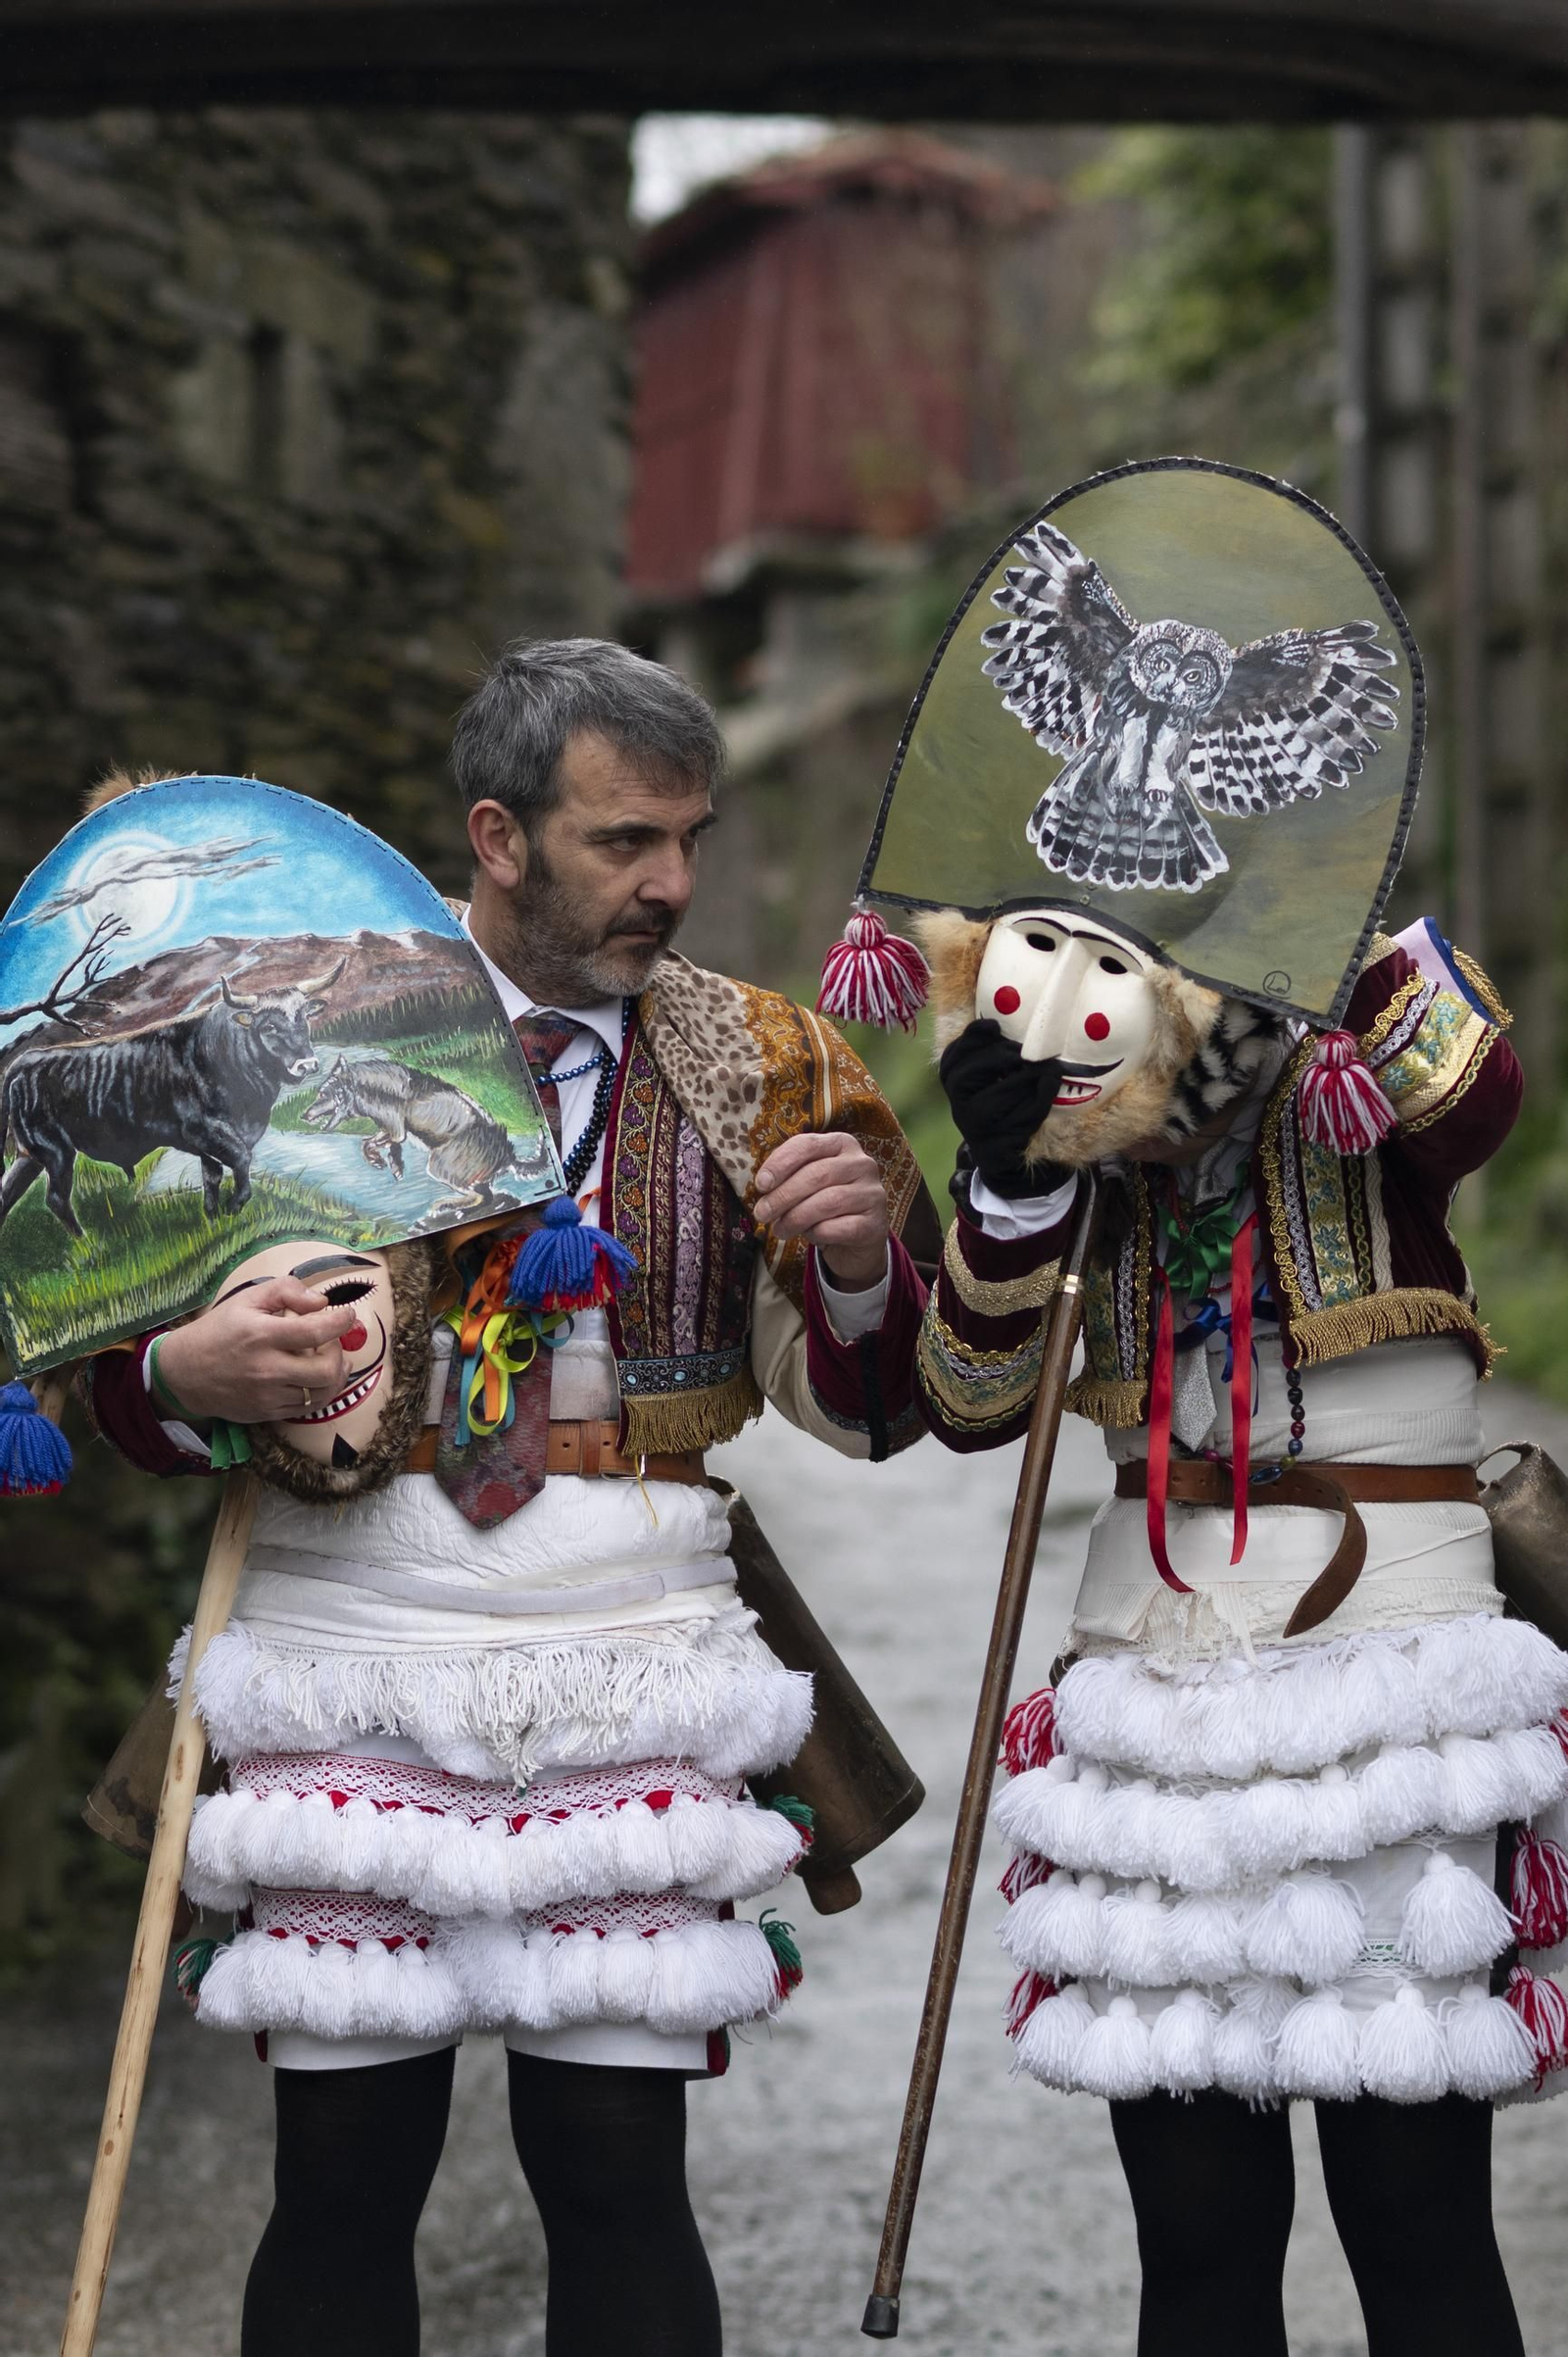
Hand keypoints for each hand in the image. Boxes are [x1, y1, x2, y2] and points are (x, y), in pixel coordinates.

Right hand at [154, 1277, 357, 1425]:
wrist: (185, 1372)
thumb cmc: (219, 1331)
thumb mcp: (247, 1300)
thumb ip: (286, 1291)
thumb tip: (321, 1301)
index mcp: (262, 1336)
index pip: (316, 1331)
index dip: (341, 1322)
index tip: (348, 1315)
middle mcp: (266, 1369)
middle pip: (326, 1370)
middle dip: (339, 1353)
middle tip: (331, 1341)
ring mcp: (267, 1396)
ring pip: (321, 1394)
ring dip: (335, 1375)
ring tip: (332, 1360)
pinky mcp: (266, 1413)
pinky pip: (307, 1408)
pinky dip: (320, 1392)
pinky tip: (317, 1379)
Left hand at [753, 1131, 889, 1290]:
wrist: (856, 1238)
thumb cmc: (824, 1203)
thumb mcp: (806, 1182)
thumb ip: (788, 1177)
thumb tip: (764, 1186)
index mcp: (842, 1144)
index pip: (808, 1145)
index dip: (780, 1164)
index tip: (761, 1185)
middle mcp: (862, 1163)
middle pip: (816, 1174)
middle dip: (783, 1196)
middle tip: (762, 1214)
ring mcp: (872, 1193)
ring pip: (827, 1202)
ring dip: (795, 1218)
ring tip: (779, 1229)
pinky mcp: (875, 1223)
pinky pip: (839, 1227)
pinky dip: (817, 1233)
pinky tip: (809, 1235)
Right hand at [938, 1020, 1066, 1196]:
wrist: (999, 1149)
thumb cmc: (997, 1099)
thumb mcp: (986, 1072)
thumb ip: (986, 1048)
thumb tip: (996, 1023)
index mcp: (951, 1078)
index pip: (955, 1052)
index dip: (976, 1036)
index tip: (996, 1027)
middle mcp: (957, 1101)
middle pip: (981, 1067)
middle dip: (1010, 1056)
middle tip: (1031, 1053)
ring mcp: (975, 1124)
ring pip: (1008, 1090)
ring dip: (1033, 1076)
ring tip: (1049, 1069)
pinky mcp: (997, 1142)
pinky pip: (1026, 1113)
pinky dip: (1043, 1097)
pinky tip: (1048, 1087)